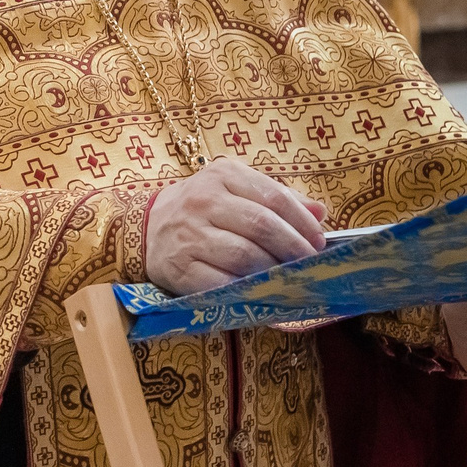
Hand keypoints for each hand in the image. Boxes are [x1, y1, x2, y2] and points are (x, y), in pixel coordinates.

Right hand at [142, 157, 327, 297]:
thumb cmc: (201, 208)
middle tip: (310, 264)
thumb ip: (277, 197)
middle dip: (294, 248)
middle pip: (262, 226)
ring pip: (245, 256)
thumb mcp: (235, 188)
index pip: (273, 197)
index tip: (319, 241)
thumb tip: (320, 212)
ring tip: (289, 277)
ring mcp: (190, 236)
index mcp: (222, 175)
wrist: (146, 227)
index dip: (302, 222)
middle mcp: (203, 201)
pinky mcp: (180, 268)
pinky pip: (222, 283)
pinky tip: (262, 291)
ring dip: (275, 271)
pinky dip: (248, 290)